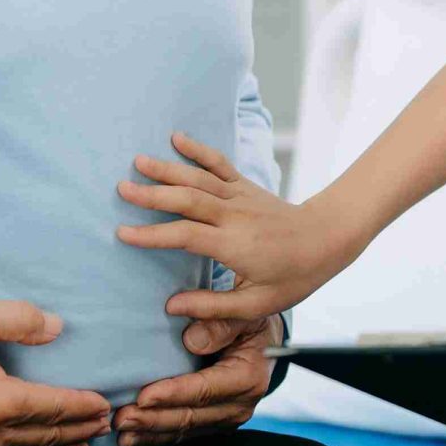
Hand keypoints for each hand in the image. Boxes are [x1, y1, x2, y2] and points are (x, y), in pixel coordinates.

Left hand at [112, 314, 280, 445]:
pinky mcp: (215, 424)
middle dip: (153, 419)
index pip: (204, 389)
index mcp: (248, 378)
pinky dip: (158, 436)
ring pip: (184, 430)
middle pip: (190, 416)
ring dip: (150, 432)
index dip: (172, 394)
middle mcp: (240, 405)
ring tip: (122, 432)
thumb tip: (192, 339)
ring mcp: (227, 418)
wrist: (264, 345)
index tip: (142, 397)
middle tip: (120, 418)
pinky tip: (135, 437)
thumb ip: (221, 323)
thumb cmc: (250, 324)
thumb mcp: (244, 314)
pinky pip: (184, 434)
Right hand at [114, 132, 363, 321]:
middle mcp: (234, 215)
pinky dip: (198, 149)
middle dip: (151, 194)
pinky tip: (176, 138)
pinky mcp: (246, 186)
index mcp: (234, 245)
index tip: (123, 233)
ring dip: (167, 168)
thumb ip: (213, 306)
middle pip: (187, 199)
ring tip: (136, 161)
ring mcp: (240, 196)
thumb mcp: (257, 304)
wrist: (326, 239)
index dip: (152, 234)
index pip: (185, 236)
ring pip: (199, 178)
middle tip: (119, 189)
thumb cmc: (293, 276)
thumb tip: (171, 307)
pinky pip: (220, 164)